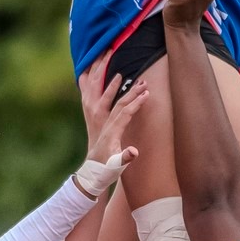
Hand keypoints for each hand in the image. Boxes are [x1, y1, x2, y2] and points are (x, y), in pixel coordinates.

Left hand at [74, 67, 147, 196]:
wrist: (92, 171)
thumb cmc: (106, 169)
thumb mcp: (116, 166)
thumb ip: (125, 158)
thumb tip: (135, 151)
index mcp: (110, 132)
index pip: (124, 113)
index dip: (136, 103)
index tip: (147, 93)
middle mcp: (102, 122)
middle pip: (118, 102)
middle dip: (132, 91)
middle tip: (144, 81)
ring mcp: (96, 118)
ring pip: (104, 94)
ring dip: (113, 82)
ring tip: (122, 69)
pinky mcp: (94, 117)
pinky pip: (94, 95)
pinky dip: (96, 82)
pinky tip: (96, 72)